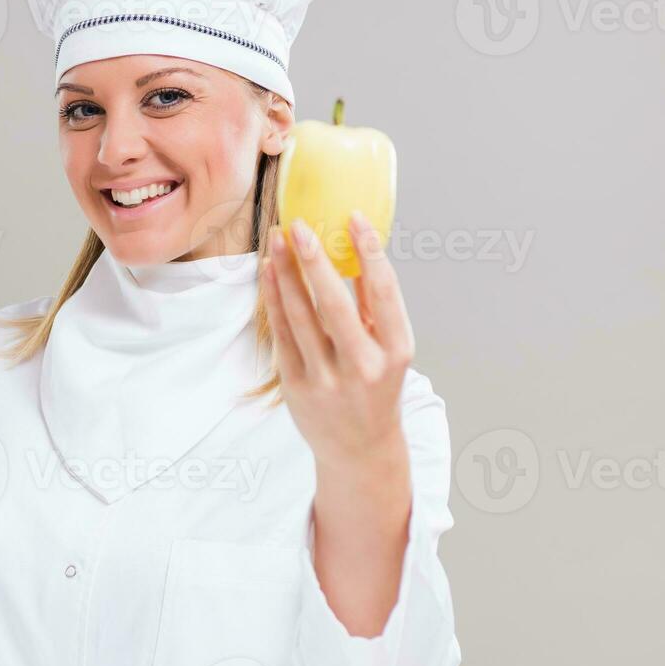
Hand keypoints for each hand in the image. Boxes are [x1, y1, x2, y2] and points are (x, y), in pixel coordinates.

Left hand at [259, 212, 414, 466]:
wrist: (358, 448)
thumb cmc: (376, 386)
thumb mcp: (390, 349)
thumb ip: (375, 304)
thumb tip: (359, 248)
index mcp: (395, 353)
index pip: (384, 293)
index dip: (369, 252)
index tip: (354, 217)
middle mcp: (362, 367)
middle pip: (334, 304)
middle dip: (314, 261)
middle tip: (299, 225)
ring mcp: (326, 379)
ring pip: (300, 317)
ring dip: (286, 274)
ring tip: (277, 239)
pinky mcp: (297, 386)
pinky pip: (282, 333)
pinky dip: (274, 300)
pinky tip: (269, 273)